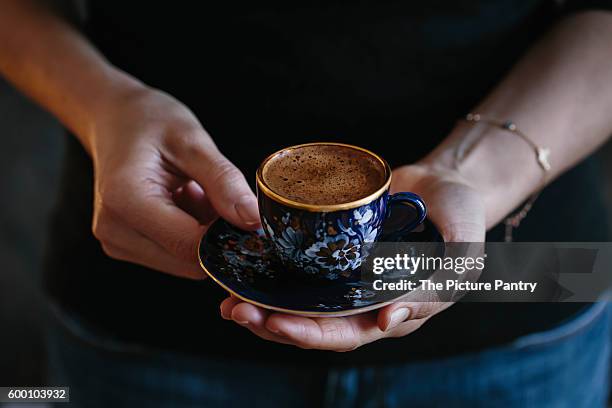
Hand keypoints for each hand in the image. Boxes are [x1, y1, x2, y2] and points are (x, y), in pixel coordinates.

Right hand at [88, 87, 259, 278]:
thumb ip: (224, 182)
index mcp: (125, 199)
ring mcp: (117, 241)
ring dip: (205, 234)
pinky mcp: (126, 246)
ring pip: (186, 262)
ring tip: (196, 193)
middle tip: (219, 195)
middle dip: (217, 236)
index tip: (252, 216)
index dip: (229, 237)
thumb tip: (254, 221)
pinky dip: (192, 233)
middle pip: (189, 261)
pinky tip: (186, 202)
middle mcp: (114, 229)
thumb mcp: (193, 140)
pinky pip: (175, 255)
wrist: (114, 119)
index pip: (190, 245)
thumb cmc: (149, 121)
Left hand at [220, 162, 485, 350]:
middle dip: (277, 324)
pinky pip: (301, 272)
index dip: (316, 333)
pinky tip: (243, 274)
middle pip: (317, 325)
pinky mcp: (334, 256)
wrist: (443, 186)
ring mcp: (347, 280)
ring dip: (266, 308)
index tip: (280, 322)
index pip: (351, 333)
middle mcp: (367, 302)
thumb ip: (441, 282)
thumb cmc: (461, 214)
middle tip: (239, 313)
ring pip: (303, 305)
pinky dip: (272, 277)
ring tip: (230, 302)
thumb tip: (390, 319)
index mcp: (398, 309)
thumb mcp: (462, 246)